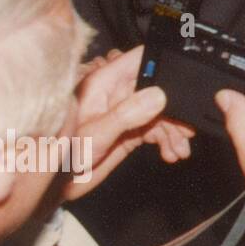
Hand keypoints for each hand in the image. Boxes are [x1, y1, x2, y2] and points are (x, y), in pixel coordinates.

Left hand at [65, 47, 194, 199]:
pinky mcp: (131, 131)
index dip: (166, 62)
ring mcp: (126, 113)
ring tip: (180, 149)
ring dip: (175, 130)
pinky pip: (158, 130)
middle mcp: (119, 95)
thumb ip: (126, 115)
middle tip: (187, 128)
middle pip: (160, 88)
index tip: (187, 78)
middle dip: (177, 108)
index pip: (141, 59)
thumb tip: (158, 96)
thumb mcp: (94, 135)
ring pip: (163, 113)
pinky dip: (169, 141)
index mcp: (106, 84)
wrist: (57, 186)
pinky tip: (172, 153)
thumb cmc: (62, 157)